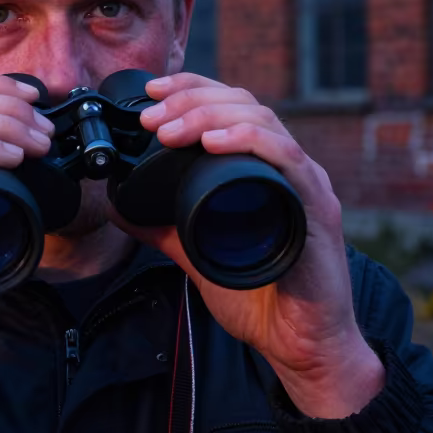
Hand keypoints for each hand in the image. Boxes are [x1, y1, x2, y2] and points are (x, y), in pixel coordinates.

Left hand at [109, 72, 383, 418]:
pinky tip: (215, 141)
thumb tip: (116, 202)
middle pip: (242, 102)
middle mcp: (286, 165)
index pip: (229, 103)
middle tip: (149, 118)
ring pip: (262, 119)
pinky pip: (286, 158)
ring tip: (169, 131)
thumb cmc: (256, 294)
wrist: (299, 345)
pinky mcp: (316, 207)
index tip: (151, 92)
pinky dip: (248, 140)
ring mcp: (304, 182)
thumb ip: (158, 223)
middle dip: (189, 100)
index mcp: (261, 166)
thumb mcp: (192, 248)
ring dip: (209, 116)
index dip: (191, 87)